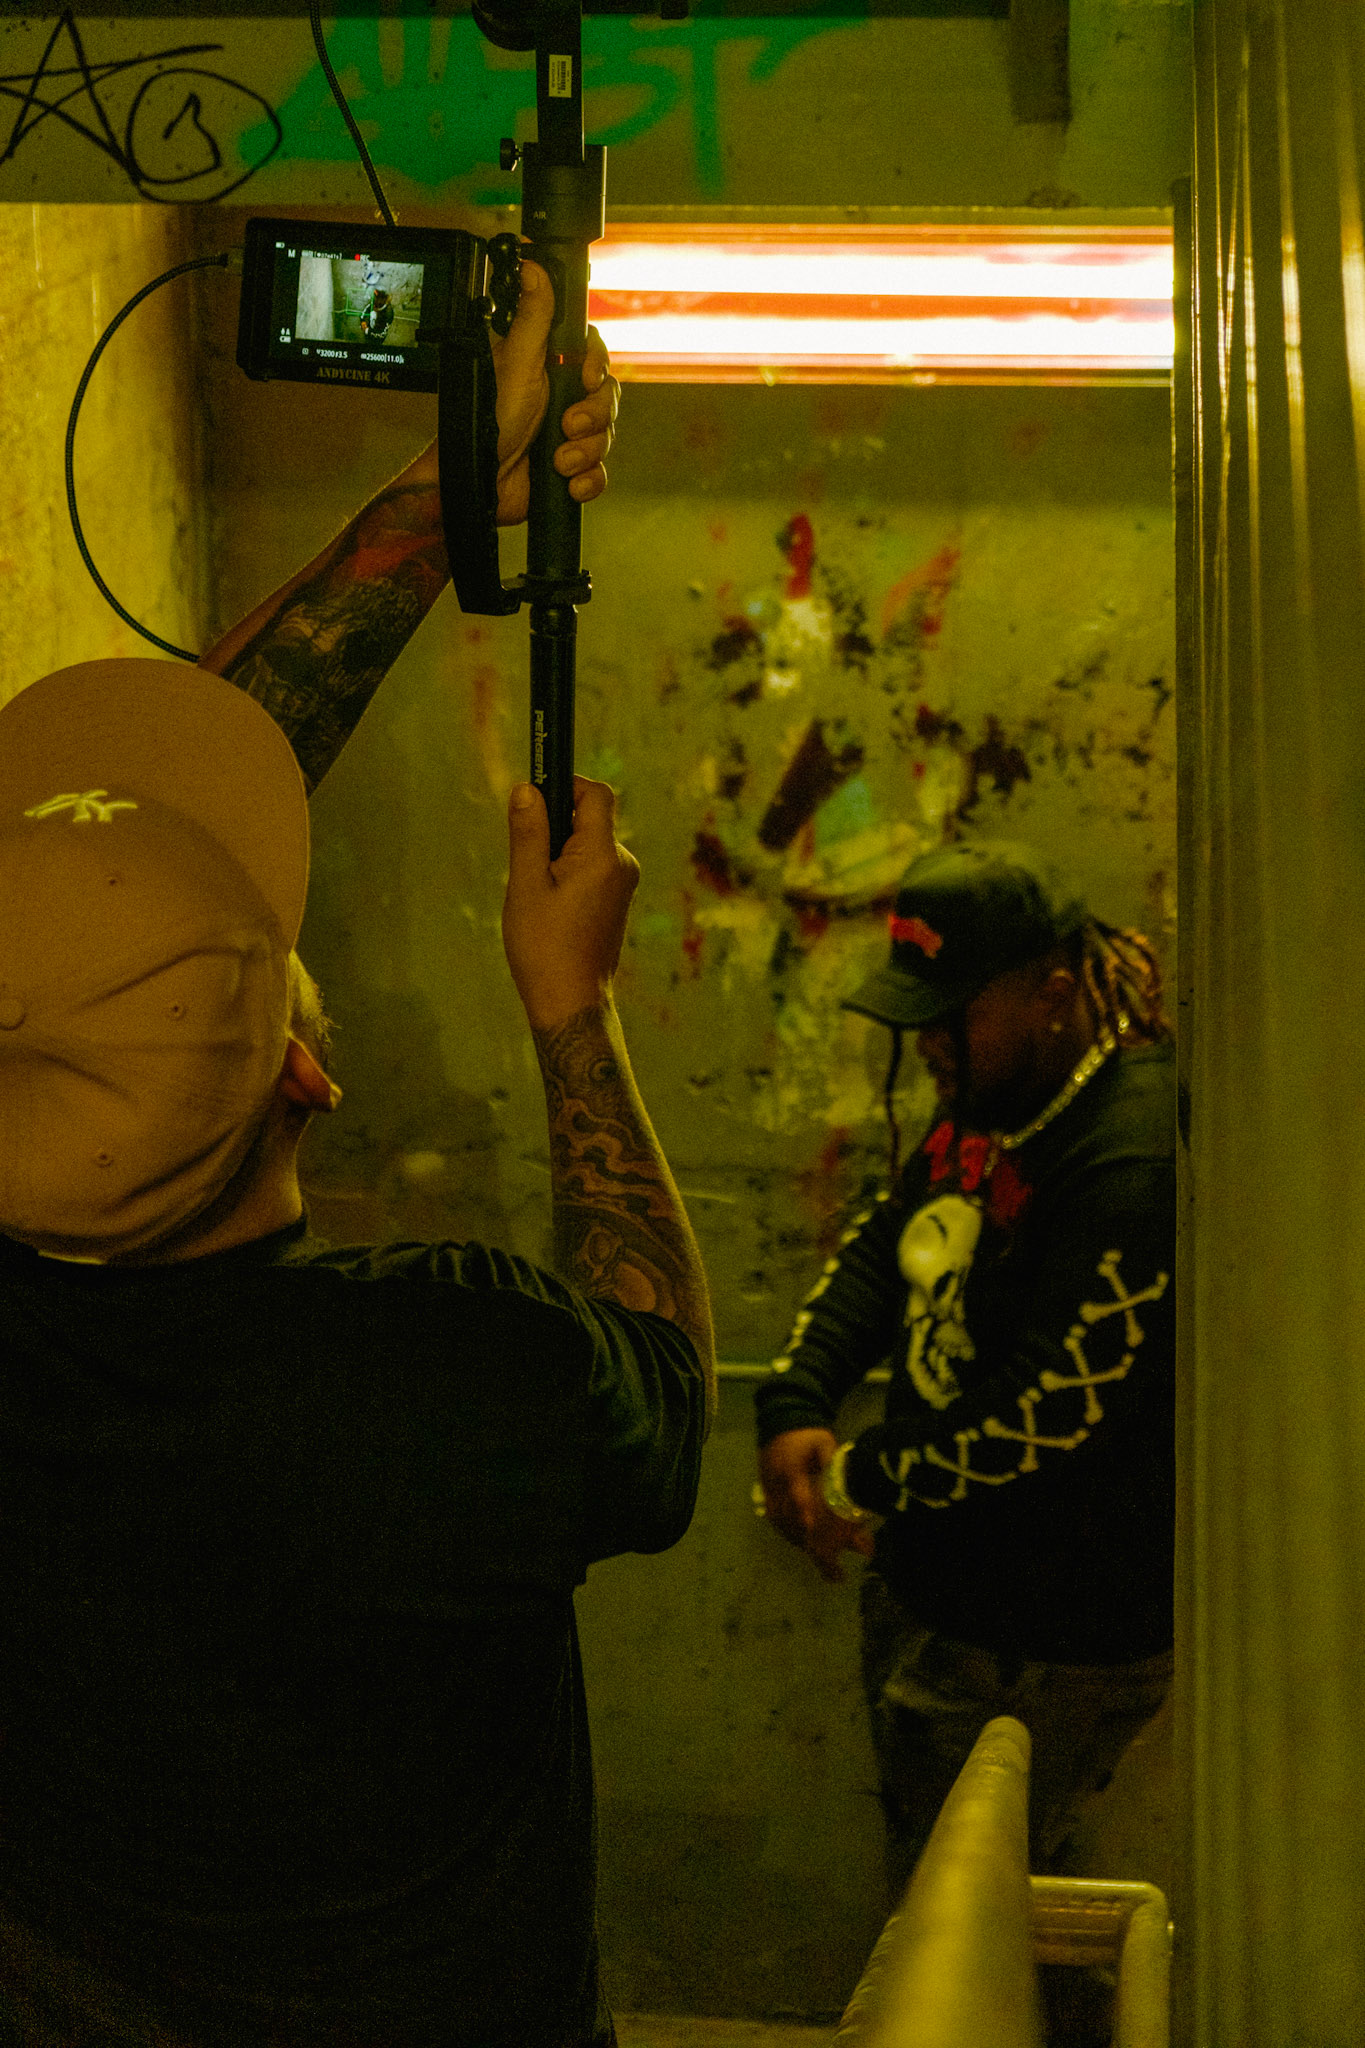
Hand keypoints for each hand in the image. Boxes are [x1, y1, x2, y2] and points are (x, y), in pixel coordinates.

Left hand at [492, 260, 619, 525]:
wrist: (482, 484)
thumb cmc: (489, 423)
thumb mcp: (516, 363)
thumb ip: (533, 317)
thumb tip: (533, 267)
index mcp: (548, 367)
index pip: (593, 355)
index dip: (596, 366)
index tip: (586, 378)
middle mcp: (560, 397)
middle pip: (607, 397)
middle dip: (591, 417)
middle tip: (566, 425)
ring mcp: (567, 434)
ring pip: (605, 436)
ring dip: (584, 451)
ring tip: (559, 459)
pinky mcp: (571, 468)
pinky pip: (599, 471)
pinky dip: (586, 479)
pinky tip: (568, 482)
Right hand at [503, 776, 639, 1031]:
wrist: (571, 1002)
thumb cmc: (544, 947)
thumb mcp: (526, 886)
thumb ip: (529, 834)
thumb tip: (527, 789)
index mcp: (604, 856)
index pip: (596, 794)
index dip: (566, 786)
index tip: (535, 800)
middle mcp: (622, 864)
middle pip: (589, 819)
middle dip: (555, 828)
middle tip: (528, 866)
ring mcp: (623, 883)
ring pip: (587, 845)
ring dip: (558, 855)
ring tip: (538, 895)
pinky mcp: (617, 899)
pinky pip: (591, 867)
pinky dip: (567, 874)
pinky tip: (550, 908)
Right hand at [758, 1428, 876, 1585]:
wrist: (780, 1424)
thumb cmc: (806, 1435)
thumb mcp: (823, 1441)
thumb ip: (833, 1460)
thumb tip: (849, 1479)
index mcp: (791, 1467)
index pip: (795, 1492)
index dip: (802, 1510)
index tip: (810, 1527)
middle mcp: (776, 1480)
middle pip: (785, 1512)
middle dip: (801, 1532)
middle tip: (819, 1551)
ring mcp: (768, 1487)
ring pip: (777, 1517)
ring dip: (793, 1534)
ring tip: (812, 1551)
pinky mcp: (765, 1491)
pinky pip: (772, 1515)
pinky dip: (785, 1528)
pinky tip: (799, 1539)